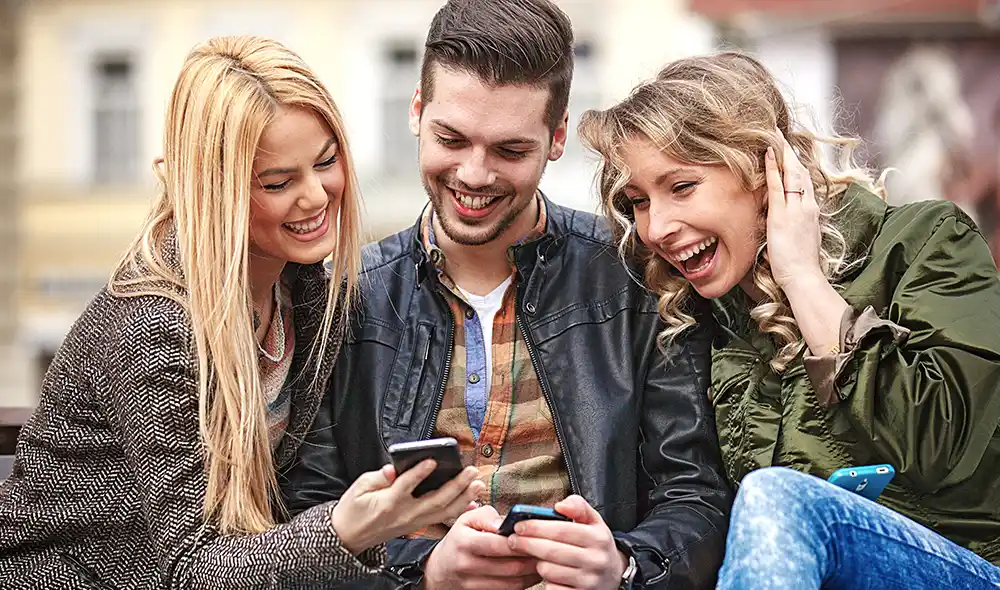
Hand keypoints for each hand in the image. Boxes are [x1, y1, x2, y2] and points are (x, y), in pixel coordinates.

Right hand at [330, 460, 483, 553]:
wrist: (349, 537)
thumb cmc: (353, 511)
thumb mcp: (359, 489)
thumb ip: (377, 478)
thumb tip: (392, 469)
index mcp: (388, 503)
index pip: (406, 485)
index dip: (420, 472)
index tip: (432, 459)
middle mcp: (405, 514)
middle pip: (435, 500)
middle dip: (456, 485)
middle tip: (471, 471)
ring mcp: (413, 522)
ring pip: (443, 510)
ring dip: (463, 497)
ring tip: (477, 484)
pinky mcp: (417, 525)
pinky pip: (441, 518)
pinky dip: (458, 510)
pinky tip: (470, 502)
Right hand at [423, 505, 541, 589]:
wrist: (440, 569)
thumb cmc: (459, 540)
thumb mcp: (466, 520)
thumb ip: (488, 516)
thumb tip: (509, 521)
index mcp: (463, 542)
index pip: (496, 544)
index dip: (518, 542)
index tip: (534, 536)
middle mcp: (466, 565)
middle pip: (509, 567)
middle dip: (532, 559)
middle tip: (547, 550)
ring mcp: (472, 584)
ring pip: (511, 583)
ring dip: (532, 574)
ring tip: (544, 562)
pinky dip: (523, 584)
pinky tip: (532, 574)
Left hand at [507, 495, 626, 589]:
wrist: (613, 575)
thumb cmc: (595, 544)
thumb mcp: (593, 522)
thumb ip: (578, 506)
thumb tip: (560, 505)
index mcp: (598, 538)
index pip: (561, 530)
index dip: (536, 527)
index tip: (518, 525)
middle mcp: (596, 560)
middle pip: (551, 551)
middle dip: (527, 544)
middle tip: (513, 540)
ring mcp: (589, 581)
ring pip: (548, 571)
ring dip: (537, 562)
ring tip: (537, 556)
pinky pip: (552, 588)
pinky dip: (545, 580)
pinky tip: (548, 572)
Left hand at [764, 131, 824, 290]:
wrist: (804, 277)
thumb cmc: (801, 263)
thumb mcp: (802, 237)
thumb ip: (796, 223)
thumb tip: (787, 218)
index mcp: (811, 211)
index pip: (805, 181)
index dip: (797, 164)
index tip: (790, 151)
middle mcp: (806, 206)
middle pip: (800, 172)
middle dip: (790, 152)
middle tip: (780, 134)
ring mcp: (795, 210)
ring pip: (791, 174)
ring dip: (782, 154)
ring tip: (774, 136)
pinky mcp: (782, 216)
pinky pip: (777, 187)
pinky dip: (772, 169)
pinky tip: (767, 155)